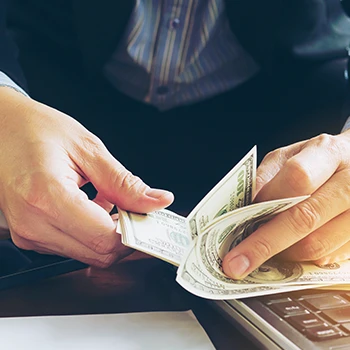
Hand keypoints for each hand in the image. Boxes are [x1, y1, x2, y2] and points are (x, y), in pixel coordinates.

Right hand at [0, 88, 173, 266]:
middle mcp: (33, 223)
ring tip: (117, 204)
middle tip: (142, 212)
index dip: (137, 234)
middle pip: (98, 253)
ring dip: (110, 234)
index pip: (105, 239)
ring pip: (87, 253)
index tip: (153, 221)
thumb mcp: (87, 148)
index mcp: (46, 197)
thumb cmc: (35, 129)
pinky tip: (97, 207)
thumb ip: (124, 182)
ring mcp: (29, 233)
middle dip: (128, 237)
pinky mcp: (30, 234)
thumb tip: (157, 201)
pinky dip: (93, 232)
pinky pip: (73, 245)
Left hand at [223, 131, 349, 278]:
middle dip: (263, 244)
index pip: (298, 178)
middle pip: (305, 218)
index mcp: (328, 153)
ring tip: (265, 249)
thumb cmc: (316, 161)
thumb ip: (267, 177)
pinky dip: (302, 258)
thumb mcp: (289, 156)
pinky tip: (290, 248)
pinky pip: (328, 257)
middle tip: (236, 264)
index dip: (267, 202)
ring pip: (317, 245)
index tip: (238, 222)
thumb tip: (245, 207)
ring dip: (283, 253)